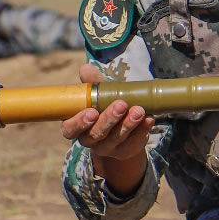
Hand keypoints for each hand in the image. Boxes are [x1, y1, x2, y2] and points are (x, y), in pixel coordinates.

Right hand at [60, 63, 152, 192]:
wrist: (122, 124)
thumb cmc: (103, 105)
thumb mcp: (98, 93)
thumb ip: (92, 82)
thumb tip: (86, 68)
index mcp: (76, 126)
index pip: (70, 129)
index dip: (79, 123)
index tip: (92, 112)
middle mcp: (89, 140)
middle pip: (97, 134)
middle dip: (109, 119)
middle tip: (121, 105)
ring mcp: (108, 148)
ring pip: (117, 139)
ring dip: (129, 124)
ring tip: (139, 110)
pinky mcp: (126, 151)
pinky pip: (134, 143)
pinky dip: (142, 130)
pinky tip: (149, 118)